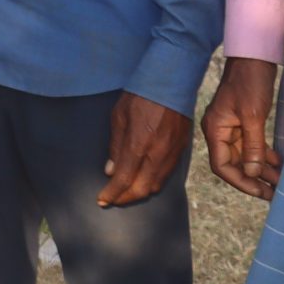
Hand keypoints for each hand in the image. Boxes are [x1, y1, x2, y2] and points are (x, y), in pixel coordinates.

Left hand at [99, 90, 192, 207]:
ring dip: (140, 193)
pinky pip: (167, 175)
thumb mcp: (118, 117)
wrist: (170, 83)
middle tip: (112, 200)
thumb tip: (110, 171)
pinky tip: (143, 181)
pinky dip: (153, 183)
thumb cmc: (139, 96)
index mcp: (139, 145)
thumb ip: (115, 146)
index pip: (123, 179)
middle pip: (142, 189)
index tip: (102, 200)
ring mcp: (172, 153)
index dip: (112, 193)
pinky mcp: (181, 150)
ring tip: (125, 193)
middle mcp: (157, 154)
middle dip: (125, 198)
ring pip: (157, 184)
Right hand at [200, 57, 281, 198]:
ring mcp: (230, 127)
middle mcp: (219, 131)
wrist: (253, 57)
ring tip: (281, 182)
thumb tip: (253, 173)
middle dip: (254, 179)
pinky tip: (278, 164)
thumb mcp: (253, 116)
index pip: (222, 166)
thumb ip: (253, 146)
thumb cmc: (250, 83)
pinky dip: (263, 156)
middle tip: (276, 192)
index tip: (262, 192)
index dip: (241, 181)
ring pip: (244, 156)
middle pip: (233, 164)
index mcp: (215, 130)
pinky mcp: (242, 122)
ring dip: (261, 169)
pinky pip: (251, 145)